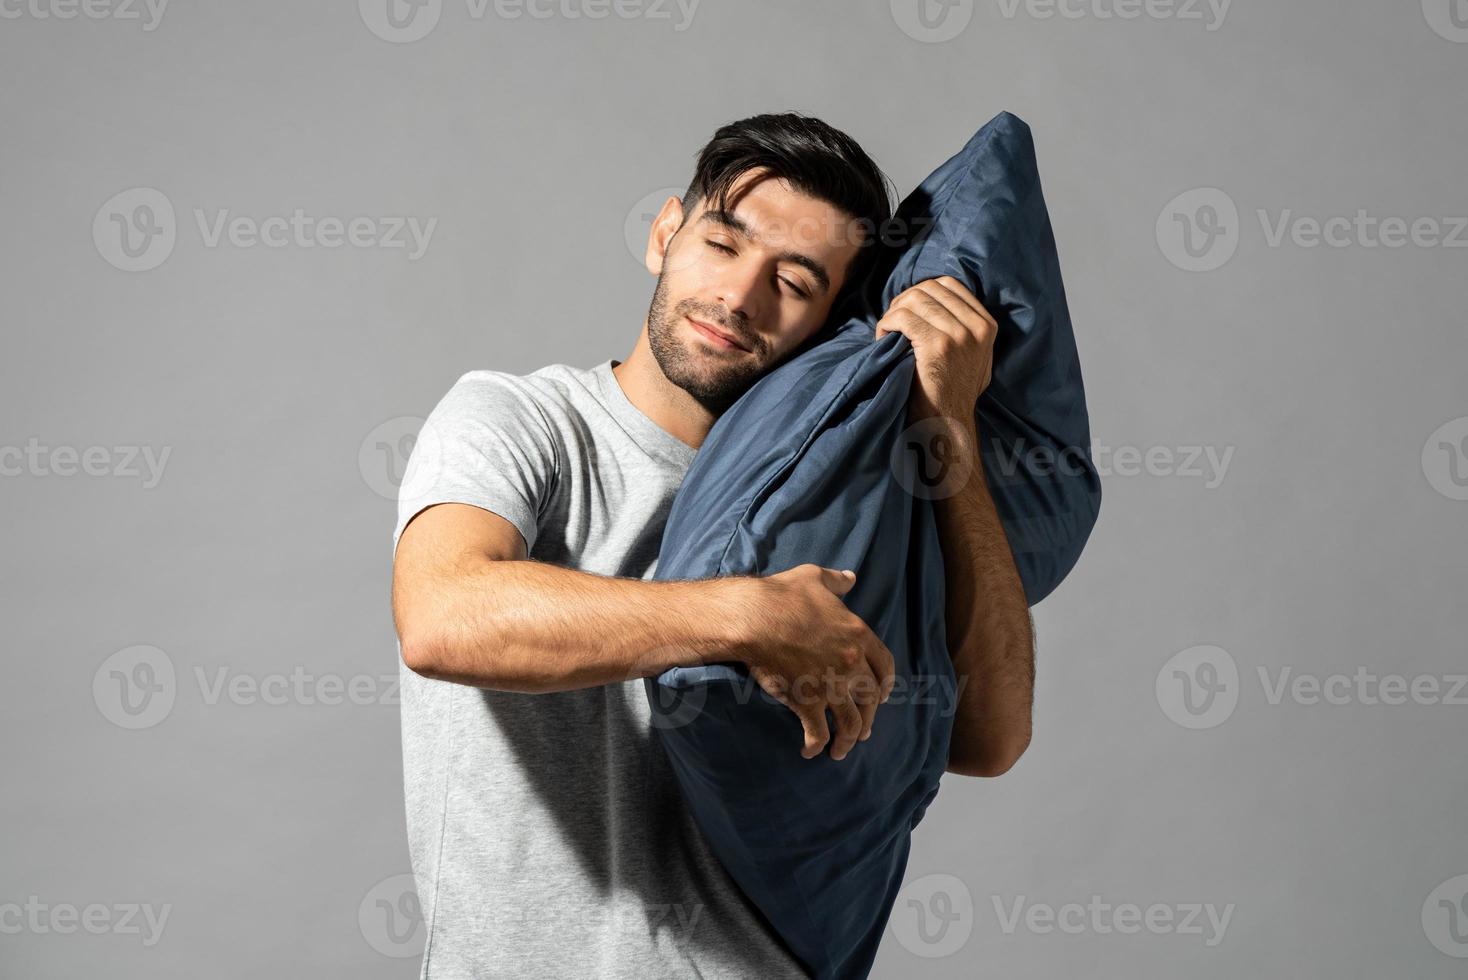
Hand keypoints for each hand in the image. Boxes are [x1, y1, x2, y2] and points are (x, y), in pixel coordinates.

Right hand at [726, 565, 895, 760]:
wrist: (754, 617)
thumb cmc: (782, 595)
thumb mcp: (814, 578)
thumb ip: (836, 581)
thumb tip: (850, 577)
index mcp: (858, 635)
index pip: (884, 666)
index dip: (885, 684)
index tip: (883, 695)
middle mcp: (851, 664)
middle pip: (870, 699)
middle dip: (868, 718)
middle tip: (863, 731)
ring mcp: (831, 685)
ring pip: (850, 722)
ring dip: (848, 740)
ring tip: (841, 752)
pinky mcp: (807, 701)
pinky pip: (817, 732)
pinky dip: (816, 746)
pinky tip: (809, 753)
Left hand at [874, 276, 997, 422]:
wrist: (947, 424)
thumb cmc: (951, 392)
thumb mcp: (971, 355)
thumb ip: (962, 326)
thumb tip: (933, 298)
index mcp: (986, 324)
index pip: (949, 284)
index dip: (922, 291)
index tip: (907, 309)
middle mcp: (977, 327)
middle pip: (929, 288)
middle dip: (904, 300)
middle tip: (892, 321)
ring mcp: (959, 335)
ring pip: (914, 300)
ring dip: (893, 313)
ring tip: (887, 333)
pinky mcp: (938, 346)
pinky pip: (903, 318)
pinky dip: (886, 324)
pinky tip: (882, 339)